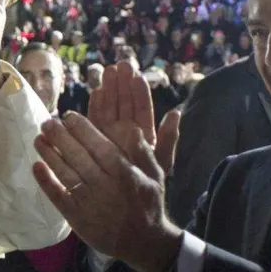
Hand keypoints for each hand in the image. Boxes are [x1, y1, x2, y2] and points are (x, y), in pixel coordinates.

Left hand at [35, 63, 182, 271]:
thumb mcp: (155, 175)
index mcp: (125, 173)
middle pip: (78, 156)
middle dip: (60, 137)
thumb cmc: (148, 203)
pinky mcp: (77, 218)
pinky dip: (46, 181)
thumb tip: (132, 127)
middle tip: (47, 122)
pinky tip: (36, 166)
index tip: (68, 115)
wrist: (143, 242)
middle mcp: (105, 186)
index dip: (82, 129)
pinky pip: (58, 197)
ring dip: (50, 155)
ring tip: (38, 139)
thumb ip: (143, 151)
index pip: (99, 145)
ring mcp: (90, 203)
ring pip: (66, 174)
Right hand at [88, 61, 180, 175]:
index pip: (142, 108)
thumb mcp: (161, 162)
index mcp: (144, 135)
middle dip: (122, 84)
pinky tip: (96, 92)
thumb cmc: (146, 186)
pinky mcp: (94, 141)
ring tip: (107, 71)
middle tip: (119, 65)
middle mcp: (126, 132)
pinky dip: (95, 106)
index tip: (136, 74)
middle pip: (124, 104)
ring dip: (109, 90)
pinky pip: (94, 120)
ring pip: (109, 108)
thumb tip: (176, 113)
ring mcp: (109, 135)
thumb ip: (169, 139)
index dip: (139, 91)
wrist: (126, 206)